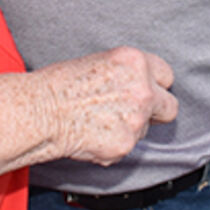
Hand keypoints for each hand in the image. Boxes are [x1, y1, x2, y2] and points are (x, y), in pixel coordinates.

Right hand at [39, 47, 177, 165]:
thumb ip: (127, 75)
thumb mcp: (100, 62)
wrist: (39, 110)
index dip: (155, 85)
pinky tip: (92, 136)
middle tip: (133, 114)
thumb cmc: (59, 84)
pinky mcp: (125, 144)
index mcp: (135, 61)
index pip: (166, 76)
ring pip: (145, 130)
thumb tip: (139, 87)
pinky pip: (127, 148)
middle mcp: (142, 89)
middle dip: (156, 113)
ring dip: (129, 129)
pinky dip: (113, 146)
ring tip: (98, 122)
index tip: (146, 92)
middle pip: (170, 107)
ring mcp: (136, 119)